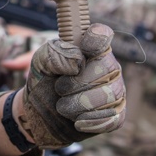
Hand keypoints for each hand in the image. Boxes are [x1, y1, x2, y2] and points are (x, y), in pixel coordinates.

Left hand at [15, 23, 124, 148]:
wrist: (40, 115)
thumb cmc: (43, 83)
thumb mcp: (40, 63)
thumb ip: (54, 53)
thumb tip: (78, 62)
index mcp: (90, 50)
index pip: (102, 35)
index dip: (96, 38)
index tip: (83, 47)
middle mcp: (108, 68)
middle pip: (106, 67)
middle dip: (77, 82)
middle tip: (59, 88)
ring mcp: (115, 92)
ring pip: (109, 94)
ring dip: (78, 103)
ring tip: (63, 106)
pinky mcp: (116, 116)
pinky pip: (112, 117)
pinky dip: (89, 120)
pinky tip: (76, 120)